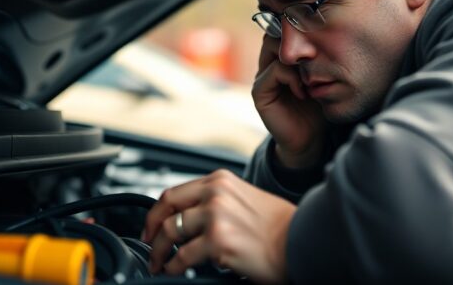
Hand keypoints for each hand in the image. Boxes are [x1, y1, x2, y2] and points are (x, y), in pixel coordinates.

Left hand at [142, 169, 295, 283]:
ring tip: (159, 263)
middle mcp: (216, 194)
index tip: (152, 224)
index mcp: (221, 181)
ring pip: (170, 232)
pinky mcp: (218, 241)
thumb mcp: (246, 198)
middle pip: (166, 208)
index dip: (157, 211)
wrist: (303, 240)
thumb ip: (218, 200)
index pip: (175, 192)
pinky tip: (174, 271)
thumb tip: (192, 215)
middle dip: (151, 229)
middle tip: (148, 244)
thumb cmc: (281, 226)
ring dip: (159, 251)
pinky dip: (173, 267)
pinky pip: (182, 257)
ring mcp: (216, 216)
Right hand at [252, 35, 326, 167]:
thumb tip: (333, 31)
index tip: (320, 36)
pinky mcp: (260, 92)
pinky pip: (273, 71)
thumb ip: (320, 58)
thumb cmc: (320, 108)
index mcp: (281, 58)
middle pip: (274, 34)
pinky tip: (304, 92)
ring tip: (312, 78)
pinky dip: (292, 77)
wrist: (310, 140)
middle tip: (316, 55)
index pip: (282, 30)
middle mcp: (268, 65)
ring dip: (297, 60)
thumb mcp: (323, 78)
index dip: (299, 29)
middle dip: (297, 41)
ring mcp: (262, 77)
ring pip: (274, 49)